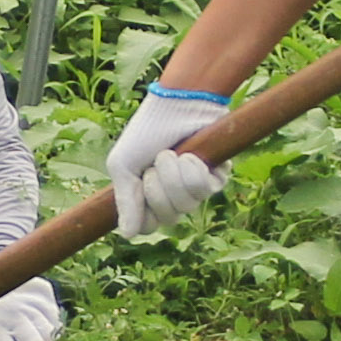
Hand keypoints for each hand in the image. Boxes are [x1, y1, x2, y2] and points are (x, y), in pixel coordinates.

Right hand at [103, 86, 229, 237]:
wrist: (176, 105)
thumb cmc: (147, 132)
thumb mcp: (124, 166)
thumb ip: (126, 201)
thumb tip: (127, 236)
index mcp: (149, 198)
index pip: (148, 227)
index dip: (144, 211)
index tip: (138, 185)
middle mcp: (174, 198)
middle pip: (169, 218)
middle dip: (158, 187)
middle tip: (156, 162)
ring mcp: (195, 190)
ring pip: (187, 205)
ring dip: (175, 175)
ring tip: (173, 154)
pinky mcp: (216, 178)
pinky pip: (205, 190)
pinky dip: (193, 169)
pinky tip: (190, 154)